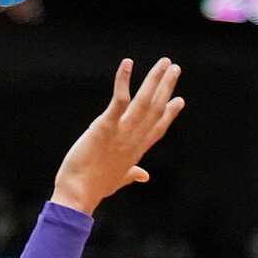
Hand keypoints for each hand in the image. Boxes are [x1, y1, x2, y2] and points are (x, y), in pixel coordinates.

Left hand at [53, 58, 185, 215]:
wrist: (77, 195)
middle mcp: (133, 139)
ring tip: (164, 62)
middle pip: (156, 109)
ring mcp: (121, 132)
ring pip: (145, 101)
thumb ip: (133, 174)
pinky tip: (128, 63)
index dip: (170, 113)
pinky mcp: (105, 126)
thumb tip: (144, 175)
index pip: (158, 128)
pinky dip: (124, 80)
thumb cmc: (93, 189)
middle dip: (166, 87)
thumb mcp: (118, 180)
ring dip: (155, 79)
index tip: (179, 100)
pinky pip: (119, 99)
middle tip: (175, 68)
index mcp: (136, 151)